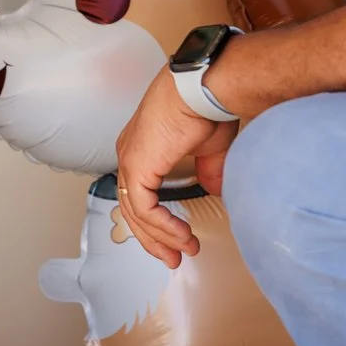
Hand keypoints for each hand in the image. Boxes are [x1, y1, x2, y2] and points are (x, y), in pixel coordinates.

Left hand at [114, 69, 235, 268]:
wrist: (203, 89)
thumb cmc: (205, 104)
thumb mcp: (210, 147)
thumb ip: (208, 171)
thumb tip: (215, 190)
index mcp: (143, 147)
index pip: (140, 193)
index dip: (156, 220)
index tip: (178, 238)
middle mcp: (130, 154)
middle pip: (133, 208)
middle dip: (154, 238)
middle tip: (173, 257)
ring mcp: (130, 160)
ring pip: (136, 213)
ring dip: (161, 236)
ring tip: (184, 250)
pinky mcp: (136, 167)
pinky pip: (144, 209)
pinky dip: (162, 226)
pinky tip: (180, 235)